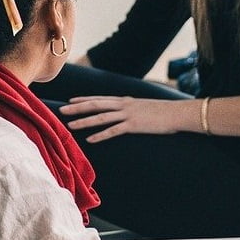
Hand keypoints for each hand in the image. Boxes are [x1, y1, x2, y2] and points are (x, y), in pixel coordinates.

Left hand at [59, 96, 191, 142]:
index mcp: (126, 100)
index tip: (71, 101)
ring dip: (84, 121)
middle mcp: (124, 105)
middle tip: (62, 110)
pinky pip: (113, 131)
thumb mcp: (146, 107)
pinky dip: (100, 135)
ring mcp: (128, 115)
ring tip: (70, 125)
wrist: (178, 113)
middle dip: (77, 108)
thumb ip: (134, 109)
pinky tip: (90, 140)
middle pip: (95, 105)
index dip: (84, 100)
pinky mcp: (134, 125)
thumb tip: (129, 114)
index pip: (100, 98)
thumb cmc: (164, 112)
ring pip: (101, 117)